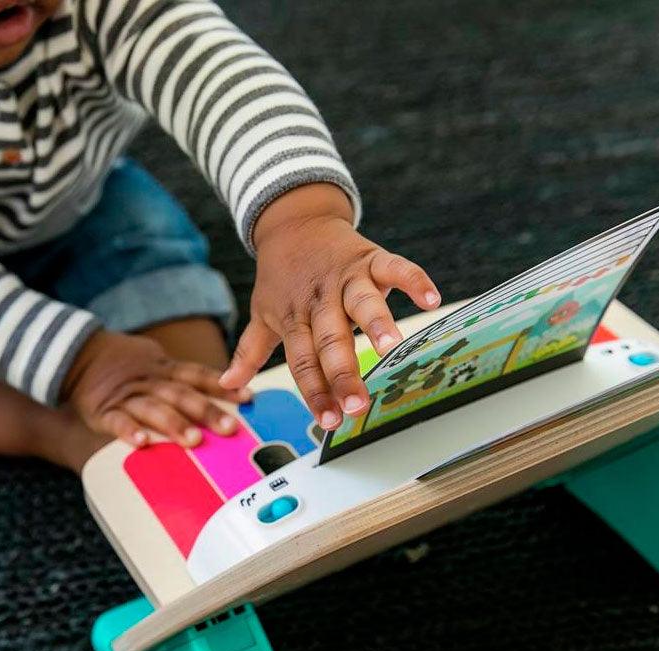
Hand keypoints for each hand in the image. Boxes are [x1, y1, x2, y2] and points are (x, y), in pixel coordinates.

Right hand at [61, 330, 252, 446]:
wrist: (79, 356)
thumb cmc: (127, 366)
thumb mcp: (157, 363)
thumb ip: (185, 379)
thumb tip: (228, 390)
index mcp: (166, 369)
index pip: (199, 375)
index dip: (223, 386)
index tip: (248, 397)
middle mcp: (151, 381)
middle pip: (181, 394)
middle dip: (206, 411)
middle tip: (228, 428)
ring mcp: (127, 396)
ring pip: (153, 408)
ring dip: (174, 423)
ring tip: (193, 440)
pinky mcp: (103, 411)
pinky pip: (117, 421)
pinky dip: (129, 431)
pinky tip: (143, 443)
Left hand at [219, 184, 439, 430]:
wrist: (293, 221)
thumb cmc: (281, 276)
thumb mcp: (262, 312)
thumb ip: (249, 351)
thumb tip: (227, 385)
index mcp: (294, 318)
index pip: (303, 362)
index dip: (315, 392)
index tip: (329, 421)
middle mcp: (320, 301)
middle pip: (332, 341)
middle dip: (344, 374)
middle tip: (358, 405)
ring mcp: (346, 277)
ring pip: (362, 303)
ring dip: (377, 323)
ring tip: (392, 347)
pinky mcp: (370, 257)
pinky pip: (395, 267)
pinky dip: (414, 280)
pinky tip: (430, 299)